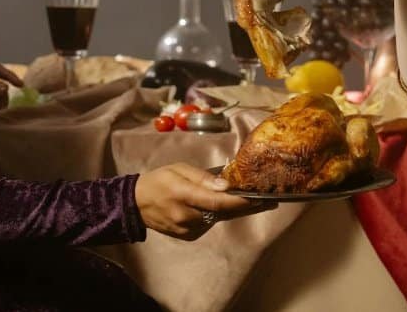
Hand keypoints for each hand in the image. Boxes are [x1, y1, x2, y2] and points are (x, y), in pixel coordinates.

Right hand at [133, 163, 275, 240]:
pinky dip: (217, 216)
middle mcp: (186, 216)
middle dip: (246, 207)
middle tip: (269, 200)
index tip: (259, 198)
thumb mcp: (180, 169)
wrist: (136, 204)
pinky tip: (221, 207)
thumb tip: (226, 186)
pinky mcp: (187, 236)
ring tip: (248, 201)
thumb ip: (203, 177)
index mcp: (183, 194)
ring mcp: (186, 229)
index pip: (217, 202)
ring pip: (217, 219)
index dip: (239, 202)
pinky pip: (209, 224)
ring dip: (232, 211)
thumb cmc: (160, 180)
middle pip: (222, 213)